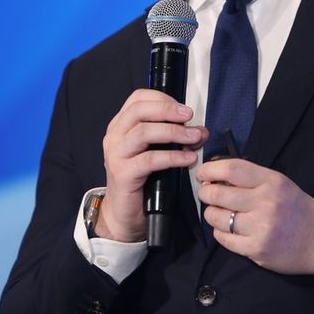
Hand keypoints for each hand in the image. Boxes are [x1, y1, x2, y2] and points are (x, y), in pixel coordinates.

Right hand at [96, 89, 208, 241]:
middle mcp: (114, 136)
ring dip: (173, 132)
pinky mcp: (122, 173)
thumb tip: (199, 130)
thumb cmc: (141, 180)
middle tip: (190, 117)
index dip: (162, 99)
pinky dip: (172, 157)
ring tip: (193, 138)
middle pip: (139, 111)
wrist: (124, 214)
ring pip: (143, 132)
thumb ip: (174, 138)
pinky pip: (149, 159)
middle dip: (168, 110)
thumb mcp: (156, 152)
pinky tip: (187, 159)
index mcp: (120, 125)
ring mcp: (116, 154)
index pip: (137, 99)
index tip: (183, 108)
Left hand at [197, 158, 313, 278]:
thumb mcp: (279, 184)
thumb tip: (214, 175)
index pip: (232, 169)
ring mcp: (261, 228)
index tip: (203, 173)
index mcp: (272, 182)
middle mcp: (266, 203)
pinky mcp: (257, 250)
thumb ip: (251, 179)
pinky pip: (224, 239)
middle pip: (218, 194)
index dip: (210, 169)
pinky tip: (228, 229)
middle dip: (205, 193)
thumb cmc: (297, 208)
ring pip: (217, 218)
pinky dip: (220, 233)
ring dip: (211, 214)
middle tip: (206, 193)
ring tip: (218, 212)